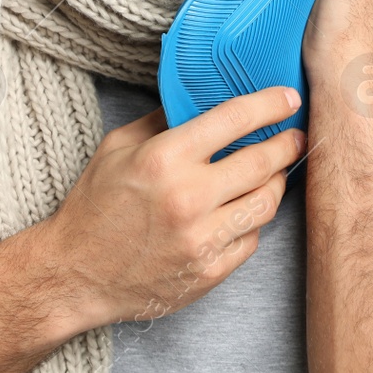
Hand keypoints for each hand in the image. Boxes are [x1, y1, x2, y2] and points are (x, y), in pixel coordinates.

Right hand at [36, 86, 304, 331]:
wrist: (76, 274)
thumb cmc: (94, 206)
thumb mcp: (117, 147)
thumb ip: (162, 120)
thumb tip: (201, 98)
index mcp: (165, 158)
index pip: (235, 119)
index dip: (270, 104)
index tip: (289, 99)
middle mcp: (189, 198)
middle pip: (264, 162)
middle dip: (288, 144)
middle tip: (295, 137)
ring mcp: (203, 239)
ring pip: (267, 203)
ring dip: (277, 183)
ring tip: (274, 173)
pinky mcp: (210, 271)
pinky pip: (251, 239)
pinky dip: (252, 221)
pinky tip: (243, 210)